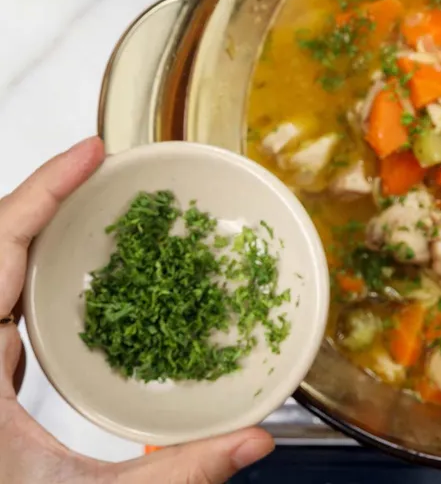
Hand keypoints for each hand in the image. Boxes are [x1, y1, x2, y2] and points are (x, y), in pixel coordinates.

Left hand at [0, 138, 274, 483]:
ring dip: (43, 232)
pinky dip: (41, 274)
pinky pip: (6, 306)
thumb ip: (177, 474)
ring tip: (102, 207)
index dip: (41, 190)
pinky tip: (86, 282)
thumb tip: (252, 442)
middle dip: (48, 197)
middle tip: (108, 170)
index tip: (90, 153)